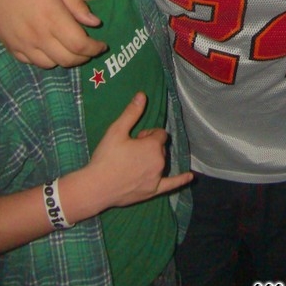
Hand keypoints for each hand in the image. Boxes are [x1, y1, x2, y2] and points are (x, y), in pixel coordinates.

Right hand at [0, 0, 104, 67]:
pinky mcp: (11, 47)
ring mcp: (23, 44)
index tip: (103, 45)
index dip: (95, 49)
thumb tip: (96, 23)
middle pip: (68, 60)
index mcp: (53, 18)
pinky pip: (32, 62)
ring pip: (51, 64)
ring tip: (71, 48)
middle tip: (90, 48)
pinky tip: (50, 47)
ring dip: (65, 59)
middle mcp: (38, 36)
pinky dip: (46, 59)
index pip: (80, 45)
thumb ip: (77, 6)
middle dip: (84, 57)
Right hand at [87, 93, 192, 209]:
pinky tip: (190, 177)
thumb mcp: (116, 130)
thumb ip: (132, 112)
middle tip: (129, 151)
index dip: (146, 135)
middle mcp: (160, 161)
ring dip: (153, 159)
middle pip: (160, 148)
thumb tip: (142, 94)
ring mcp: (157, 178)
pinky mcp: (153, 191)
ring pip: (161, 162)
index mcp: (153, 146)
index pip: (159, 134)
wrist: (96, 187)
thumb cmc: (106, 157)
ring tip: (132, 163)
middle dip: (149, 146)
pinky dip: (181, 180)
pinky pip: (171, 185)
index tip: (133, 139)